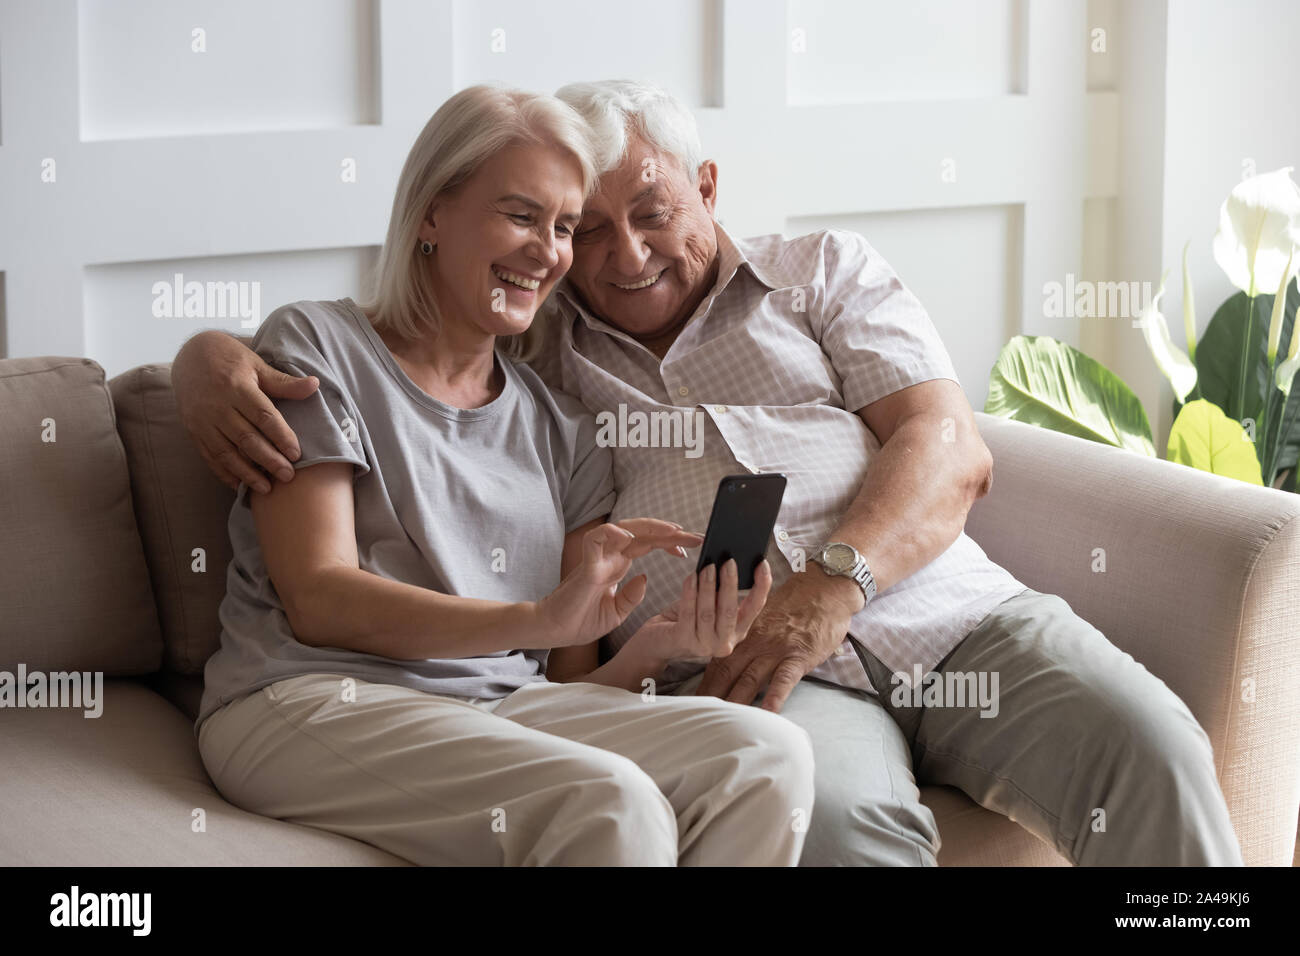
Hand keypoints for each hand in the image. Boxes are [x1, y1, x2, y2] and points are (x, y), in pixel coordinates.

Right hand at [173, 330, 319, 493]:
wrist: (190, 355)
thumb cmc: (231, 360)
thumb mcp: (257, 364)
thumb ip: (283, 382)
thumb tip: (314, 384)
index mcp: (237, 387)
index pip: (263, 416)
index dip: (280, 436)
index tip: (296, 454)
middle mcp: (217, 406)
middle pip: (246, 438)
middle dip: (268, 460)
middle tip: (288, 476)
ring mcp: (202, 420)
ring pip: (226, 452)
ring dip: (247, 473)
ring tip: (267, 488)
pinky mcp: (193, 430)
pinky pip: (209, 456)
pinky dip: (224, 472)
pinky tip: (239, 485)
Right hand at [536, 519, 701, 648]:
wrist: (556, 632)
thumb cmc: (581, 620)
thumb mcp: (616, 612)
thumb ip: (632, 595)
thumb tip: (646, 577)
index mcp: (618, 566)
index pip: (648, 544)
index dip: (669, 542)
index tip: (690, 548)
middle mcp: (610, 557)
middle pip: (643, 534)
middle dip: (669, 532)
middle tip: (695, 536)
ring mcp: (598, 559)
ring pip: (624, 529)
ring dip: (650, 527)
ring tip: (672, 531)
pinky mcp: (585, 566)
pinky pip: (596, 540)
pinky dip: (611, 533)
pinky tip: (630, 538)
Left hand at [629, 558, 771, 663]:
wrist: (656, 642)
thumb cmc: (684, 619)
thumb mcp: (709, 605)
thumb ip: (720, 592)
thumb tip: (727, 564)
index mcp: (737, 631)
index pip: (756, 608)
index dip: (762, 586)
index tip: (762, 564)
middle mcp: (725, 643)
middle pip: (731, 610)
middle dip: (730, 584)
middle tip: (729, 561)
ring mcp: (705, 646)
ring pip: (709, 611)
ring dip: (708, 586)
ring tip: (707, 566)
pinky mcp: (684, 641)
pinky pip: (689, 613)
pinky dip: (690, 593)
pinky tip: (690, 577)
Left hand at [693, 567, 862, 712]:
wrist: (824, 589)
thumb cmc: (796, 604)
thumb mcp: (765, 616)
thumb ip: (750, 635)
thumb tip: (736, 652)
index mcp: (746, 633)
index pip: (719, 661)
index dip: (705, 682)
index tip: (693, 701)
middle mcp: (756, 642)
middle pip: (727, 673)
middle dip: (711, 697)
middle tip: (698, 718)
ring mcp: (776, 650)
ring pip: (750, 680)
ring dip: (735, 703)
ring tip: (723, 725)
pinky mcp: (798, 656)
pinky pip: (784, 680)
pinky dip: (774, 697)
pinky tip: (766, 714)